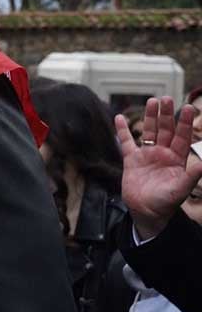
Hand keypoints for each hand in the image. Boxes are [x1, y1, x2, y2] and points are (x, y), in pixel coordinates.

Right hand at [115, 97, 201, 239]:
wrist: (147, 212)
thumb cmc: (166, 202)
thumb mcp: (181, 189)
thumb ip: (192, 175)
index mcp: (178, 159)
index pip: (183, 137)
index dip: (185, 123)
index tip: (188, 108)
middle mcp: (163, 153)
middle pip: (166, 130)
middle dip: (167, 114)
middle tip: (167, 98)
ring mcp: (147, 155)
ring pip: (149, 131)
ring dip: (150, 117)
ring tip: (152, 101)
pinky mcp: (131, 160)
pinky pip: (126, 142)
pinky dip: (122, 130)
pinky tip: (119, 118)